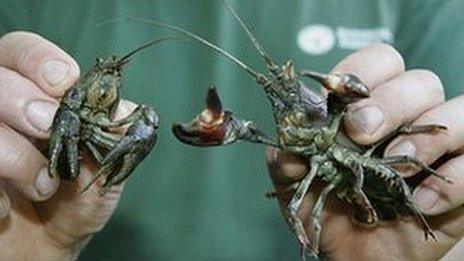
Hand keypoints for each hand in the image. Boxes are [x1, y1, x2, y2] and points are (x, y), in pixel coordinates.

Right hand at [0, 32, 133, 259]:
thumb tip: (127, 107)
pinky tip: (8, 209)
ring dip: (15, 154)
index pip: (20, 51)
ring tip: (45, 186)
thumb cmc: (77, 201)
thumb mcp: (106, 170)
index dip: (39, 59)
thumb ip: (115, 139)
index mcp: (34, 98)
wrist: (49, 247)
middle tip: (48, 127)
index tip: (65, 81)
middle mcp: (0, 112)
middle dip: (25, 101)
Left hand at [267, 43, 463, 259]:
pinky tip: (420, 202)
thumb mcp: (296, 182)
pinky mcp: (461, 177)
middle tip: (363, 134)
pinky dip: (454, 179)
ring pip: (461, 110)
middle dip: (391, 102)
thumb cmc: (326, 204)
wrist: (354, 252)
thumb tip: (288, 141)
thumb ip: (287, 158)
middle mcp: (405, 118)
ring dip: (428, 135)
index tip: (339, 106)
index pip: (377, 62)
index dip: (361, 74)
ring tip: (398, 160)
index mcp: (364, 106)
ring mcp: (437, 146)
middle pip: (420, 81)